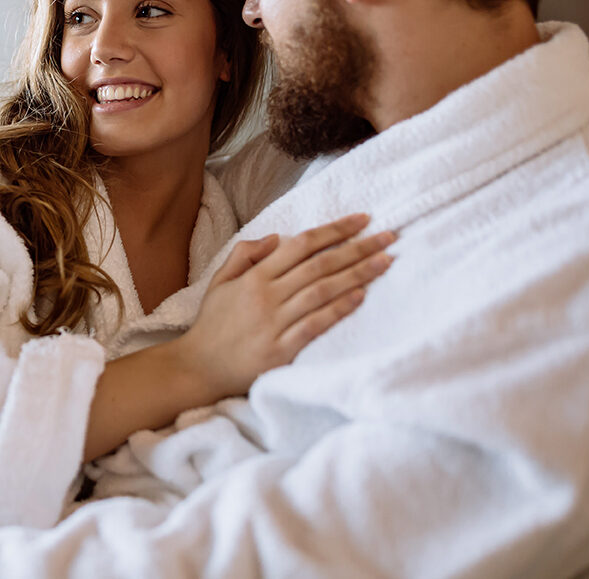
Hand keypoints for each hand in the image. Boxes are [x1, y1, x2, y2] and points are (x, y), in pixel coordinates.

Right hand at [178, 213, 395, 397]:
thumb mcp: (220, 281)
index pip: (301, 245)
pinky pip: (316, 324)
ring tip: (385, 261)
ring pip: (322, 291)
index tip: (363, 220)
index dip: (334, 230)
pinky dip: (339, 309)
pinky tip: (361, 295)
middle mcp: (267, 296)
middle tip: (389, 236)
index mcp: (254, 277)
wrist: (199, 367)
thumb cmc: (213, 324)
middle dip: (358, 248)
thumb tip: (275, 237)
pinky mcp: (282, 350)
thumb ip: (245, 254)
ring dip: (357, 274)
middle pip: (320, 265)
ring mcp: (275, 323)